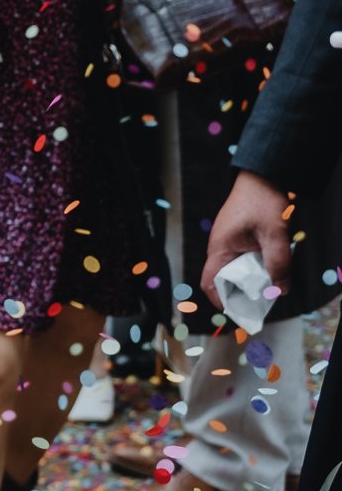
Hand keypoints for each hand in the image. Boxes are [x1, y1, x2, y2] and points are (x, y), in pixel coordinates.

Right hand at [202, 171, 291, 311]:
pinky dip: (254, 269)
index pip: (210, 283)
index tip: (238, 313)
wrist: (260, 177)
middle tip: (261, 303)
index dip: (221, 301)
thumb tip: (280, 290)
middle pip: (223, 280)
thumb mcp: (275, 235)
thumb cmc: (261, 201)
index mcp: (220, 248)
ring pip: (234, 271)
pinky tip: (269, 268)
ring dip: (250, 281)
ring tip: (269, 286)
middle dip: (240, 294)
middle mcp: (220, 247)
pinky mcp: (237, 238)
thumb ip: (278, 263)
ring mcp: (228, 242)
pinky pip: (241, 260)